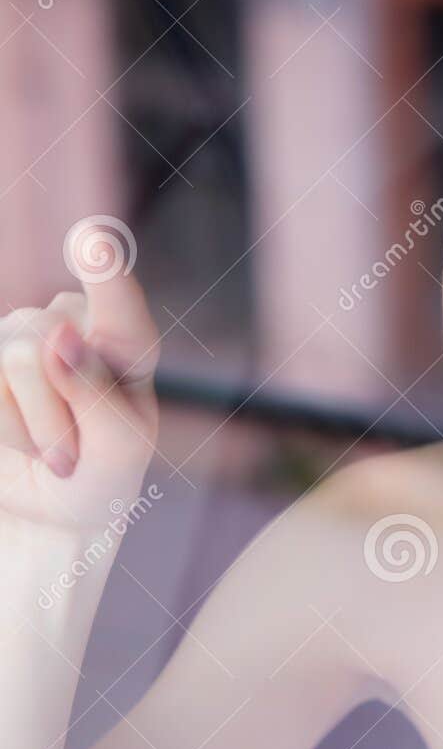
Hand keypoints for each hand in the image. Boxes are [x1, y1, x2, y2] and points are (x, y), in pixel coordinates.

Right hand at [0, 264, 159, 533]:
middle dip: (56, 417)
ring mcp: (16, 335)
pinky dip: (3, 429)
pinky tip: (16, 442)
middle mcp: (70, 323)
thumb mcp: (118, 448)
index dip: (102, 269)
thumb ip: (96, 393)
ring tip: (48, 452)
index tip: (92, 239)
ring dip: (30, 428)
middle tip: (72, 458)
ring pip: (13, 359)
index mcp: (124, 341)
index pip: (117, 301)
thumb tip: (58, 335)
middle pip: (47, 343)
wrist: (48, 509)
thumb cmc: (98, 476)